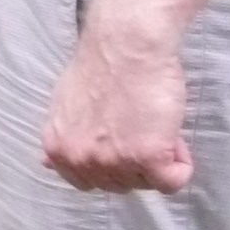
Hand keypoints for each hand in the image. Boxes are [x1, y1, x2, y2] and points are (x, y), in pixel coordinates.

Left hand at [43, 18, 192, 191]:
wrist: (125, 45)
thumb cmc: (101, 66)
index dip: (111, 163)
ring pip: (147, 183)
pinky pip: (173, 182)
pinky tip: (172, 136)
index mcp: (58, 147)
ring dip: (160, 159)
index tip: (122, 141)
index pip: (87, 182)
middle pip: (120, 184)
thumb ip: (63, 137)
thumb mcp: (64, 105)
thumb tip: (48, 163)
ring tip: (154, 122)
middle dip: (137, 162)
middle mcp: (80, 159)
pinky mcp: (147, 157)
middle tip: (143, 125)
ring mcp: (113, 161)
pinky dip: (181, 164)